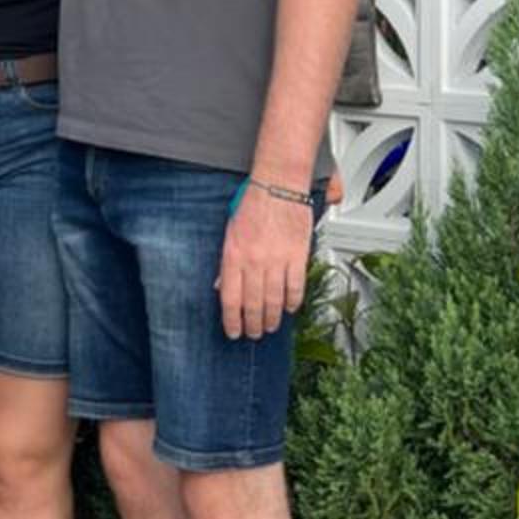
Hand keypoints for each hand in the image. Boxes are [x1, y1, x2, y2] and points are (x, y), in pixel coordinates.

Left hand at [215, 184, 314, 340]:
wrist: (278, 184)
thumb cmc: (253, 203)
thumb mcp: (229, 232)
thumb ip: (227, 262)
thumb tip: (222, 286)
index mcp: (233, 255)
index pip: (230, 299)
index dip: (232, 320)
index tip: (234, 331)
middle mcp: (254, 261)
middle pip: (253, 304)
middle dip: (253, 325)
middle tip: (254, 334)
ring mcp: (277, 260)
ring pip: (274, 300)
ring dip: (272, 318)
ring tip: (271, 326)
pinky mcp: (297, 256)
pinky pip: (295, 287)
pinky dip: (293, 302)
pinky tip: (290, 308)